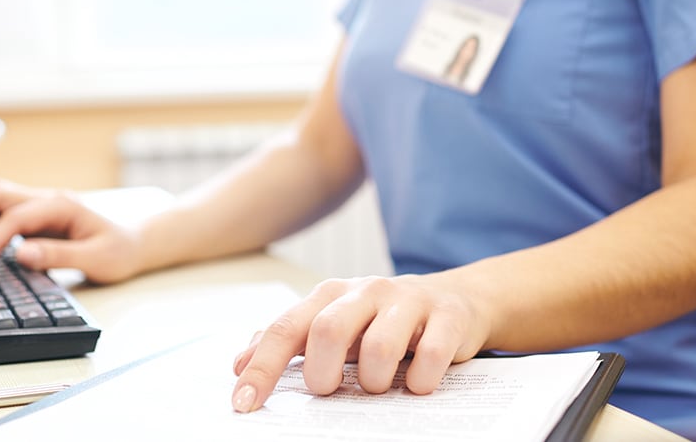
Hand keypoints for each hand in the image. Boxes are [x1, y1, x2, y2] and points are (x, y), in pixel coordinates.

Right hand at [0, 179, 142, 283]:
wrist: (134, 245)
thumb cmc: (119, 252)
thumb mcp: (96, 259)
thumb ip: (58, 256)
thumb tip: (20, 253)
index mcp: (62, 206)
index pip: (15, 217)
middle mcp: (48, 199)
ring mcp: (41, 206)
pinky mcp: (36, 217)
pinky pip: (2, 211)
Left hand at [230, 274, 491, 411]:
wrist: (456, 300)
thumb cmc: (381, 320)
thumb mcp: (333, 323)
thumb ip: (288, 342)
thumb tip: (239, 365)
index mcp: (330, 295)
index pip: (286, 330)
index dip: (262, 368)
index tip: (244, 404)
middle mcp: (366, 291)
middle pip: (328, 331)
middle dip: (323, 373)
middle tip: (330, 390)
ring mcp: (408, 301)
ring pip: (379, 346)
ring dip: (375, 380)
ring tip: (378, 385)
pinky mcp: (447, 317)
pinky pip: (429, 356)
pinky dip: (420, 381)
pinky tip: (417, 383)